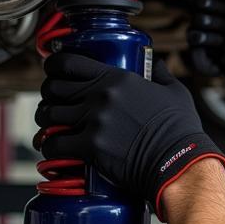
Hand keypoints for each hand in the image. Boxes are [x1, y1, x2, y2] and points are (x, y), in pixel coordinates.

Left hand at [36, 52, 224, 219]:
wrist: (178, 160)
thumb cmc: (179, 129)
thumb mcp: (174, 91)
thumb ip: (160, 74)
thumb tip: (156, 64)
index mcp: (117, 78)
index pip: (69, 63)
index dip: (54, 65)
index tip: (53, 71)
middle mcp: (101, 96)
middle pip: (54, 88)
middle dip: (48, 95)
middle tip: (54, 102)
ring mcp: (94, 122)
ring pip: (49, 115)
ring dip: (45, 120)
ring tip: (50, 125)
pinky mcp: (90, 147)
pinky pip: (54, 144)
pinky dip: (48, 145)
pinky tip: (52, 146)